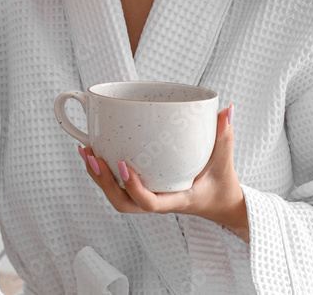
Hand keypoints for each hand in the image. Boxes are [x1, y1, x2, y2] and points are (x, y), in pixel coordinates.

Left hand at [79, 105, 245, 237]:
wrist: (221, 205)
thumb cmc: (222, 185)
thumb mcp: (225, 162)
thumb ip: (225, 136)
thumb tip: (226, 108)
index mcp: (178, 199)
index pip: (150, 203)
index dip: (134, 187)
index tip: (124, 164)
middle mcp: (160, 202)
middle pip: (123, 204)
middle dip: (104, 183)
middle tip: (93, 156)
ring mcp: (150, 198)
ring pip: (117, 198)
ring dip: (98, 178)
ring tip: (86, 152)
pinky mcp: (146, 190)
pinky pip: (119, 189)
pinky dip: (105, 173)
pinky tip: (95, 153)